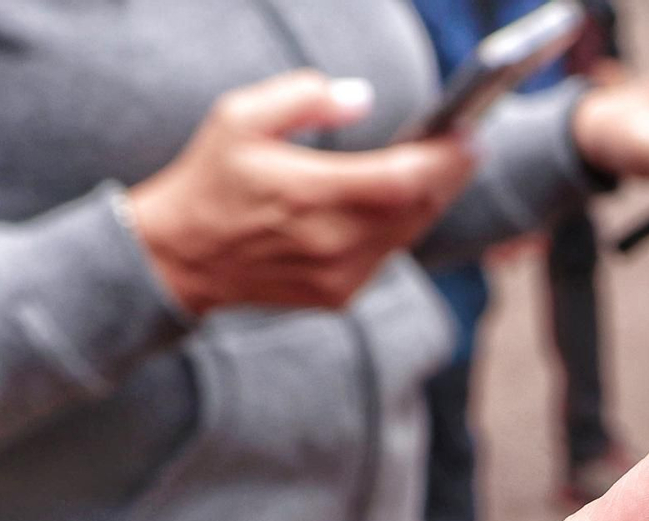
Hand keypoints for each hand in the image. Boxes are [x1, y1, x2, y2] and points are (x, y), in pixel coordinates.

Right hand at [128, 71, 476, 315]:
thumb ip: (304, 100)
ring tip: (440, 167)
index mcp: (310, 195)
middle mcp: (331, 242)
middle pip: (418, 209)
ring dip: (428, 201)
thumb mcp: (240, 118)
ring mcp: (339, 275)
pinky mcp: (340, 295)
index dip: (445, 160)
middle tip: (464, 145)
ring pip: (409, 234)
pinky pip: (388, 255)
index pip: (403, 181)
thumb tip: (362, 98)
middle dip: (448, 175)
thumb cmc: (210, 181)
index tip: (468, 135)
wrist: (181, 258)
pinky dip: (401, 226)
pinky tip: (401, 202)